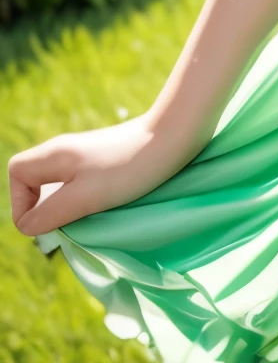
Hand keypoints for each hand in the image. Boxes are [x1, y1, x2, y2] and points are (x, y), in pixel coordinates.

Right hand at [9, 116, 192, 236]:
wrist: (176, 136)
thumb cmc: (129, 167)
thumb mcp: (84, 197)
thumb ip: (50, 213)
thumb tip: (27, 227)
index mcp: (52, 154)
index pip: (16, 177)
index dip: (24, 203)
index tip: (53, 217)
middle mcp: (64, 152)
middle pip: (36, 184)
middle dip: (49, 209)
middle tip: (78, 218)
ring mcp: (85, 155)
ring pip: (61, 188)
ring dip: (72, 206)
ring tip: (97, 211)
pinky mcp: (106, 161)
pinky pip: (83, 185)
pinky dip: (90, 199)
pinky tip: (111, 201)